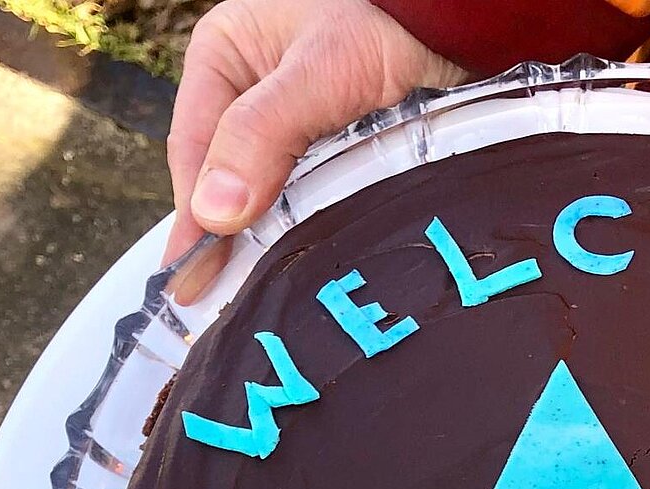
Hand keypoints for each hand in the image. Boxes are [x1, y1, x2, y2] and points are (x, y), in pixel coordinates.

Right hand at [163, 0, 465, 288]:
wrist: (458, 27)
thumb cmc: (387, 21)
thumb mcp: (319, 73)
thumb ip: (263, 134)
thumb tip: (214, 210)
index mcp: (225, 59)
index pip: (194, 149)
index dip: (193, 216)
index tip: (191, 274)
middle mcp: (250, 93)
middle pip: (225, 178)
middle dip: (225, 236)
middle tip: (214, 300)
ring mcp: (291, 126)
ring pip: (265, 194)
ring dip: (262, 240)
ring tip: (249, 296)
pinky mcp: (333, 151)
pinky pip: (306, 199)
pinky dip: (301, 231)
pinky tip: (296, 266)